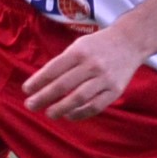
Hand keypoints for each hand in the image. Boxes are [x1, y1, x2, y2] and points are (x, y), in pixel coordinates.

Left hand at [22, 26, 143, 120]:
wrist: (130, 42)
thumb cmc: (98, 45)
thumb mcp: (79, 45)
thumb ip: (63, 62)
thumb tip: (41, 83)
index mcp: (79, 51)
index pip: (54, 69)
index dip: (38, 81)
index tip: (26, 90)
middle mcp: (92, 64)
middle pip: (63, 84)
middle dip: (44, 97)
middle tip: (30, 106)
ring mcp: (105, 78)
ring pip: (79, 98)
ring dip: (61, 108)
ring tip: (49, 114)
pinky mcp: (115, 90)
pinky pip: (96, 106)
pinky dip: (81, 113)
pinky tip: (69, 115)